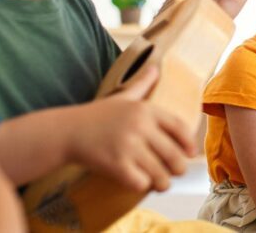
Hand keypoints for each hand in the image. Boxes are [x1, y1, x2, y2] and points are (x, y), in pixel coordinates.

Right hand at [66, 66, 196, 191]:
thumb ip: (142, 84)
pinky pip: (141, 183)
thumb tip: (156, 67)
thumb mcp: (122, 97)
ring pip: (160, 174)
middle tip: (173, 172)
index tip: (190, 154)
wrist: (66, 131)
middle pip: (175, 156)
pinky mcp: (115, 165)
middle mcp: (140, 126)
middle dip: (178, 169)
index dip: (189, 144)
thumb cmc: (96, 115)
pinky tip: (138, 182)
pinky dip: (142, 186)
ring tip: (159, 183)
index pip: (181, 128)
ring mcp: (128, 146)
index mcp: (146, 110)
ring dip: (162, 182)